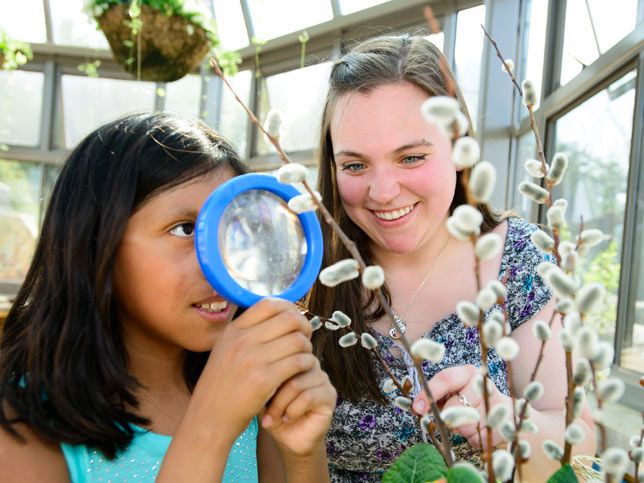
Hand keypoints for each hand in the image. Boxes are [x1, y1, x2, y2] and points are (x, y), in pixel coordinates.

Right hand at [188, 298, 317, 440]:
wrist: (209, 418)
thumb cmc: (222, 385)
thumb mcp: (225, 350)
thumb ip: (246, 333)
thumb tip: (278, 315)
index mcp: (233, 330)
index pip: (269, 304)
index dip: (289, 309)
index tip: (294, 321)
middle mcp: (242, 340)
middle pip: (289, 319)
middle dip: (303, 327)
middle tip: (305, 339)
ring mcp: (252, 359)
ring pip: (297, 340)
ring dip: (307, 348)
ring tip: (303, 357)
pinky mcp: (264, 380)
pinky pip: (298, 362)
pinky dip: (306, 364)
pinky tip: (303, 370)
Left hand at [261, 358, 335, 457]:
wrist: (290, 440)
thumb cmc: (275, 414)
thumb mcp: (263, 394)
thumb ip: (264, 378)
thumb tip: (256, 368)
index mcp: (295, 357)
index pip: (281, 355)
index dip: (268, 374)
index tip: (258, 393)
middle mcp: (311, 364)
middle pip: (288, 368)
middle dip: (273, 392)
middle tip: (264, 410)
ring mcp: (322, 379)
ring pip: (297, 384)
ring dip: (281, 404)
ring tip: (274, 417)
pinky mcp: (329, 395)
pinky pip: (308, 397)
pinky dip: (293, 410)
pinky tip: (287, 418)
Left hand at [412, 365, 508, 449]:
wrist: (504, 417)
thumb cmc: (470, 405)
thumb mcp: (452, 396)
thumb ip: (436, 398)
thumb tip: (417, 407)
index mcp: (467, 373)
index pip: (445, 378)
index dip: (429, 393)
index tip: (418, 408)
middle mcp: (483, 382)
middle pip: (454, 406)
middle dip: (450, 417)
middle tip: (455, 418)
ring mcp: (497, 400)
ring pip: (467, 424)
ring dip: (464, 430)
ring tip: (470, 424)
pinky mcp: (507, 421)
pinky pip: (480, 437)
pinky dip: (475, 439)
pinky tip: (480, 432)